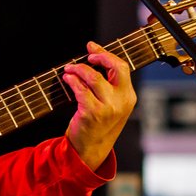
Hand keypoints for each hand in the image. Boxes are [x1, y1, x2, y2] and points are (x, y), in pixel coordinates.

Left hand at [61, 41, 135, 170]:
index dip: (106, 54)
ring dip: (79, 69)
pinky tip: (67, 79)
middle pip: (116, 67)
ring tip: (69, 69)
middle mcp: (122, 101)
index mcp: (128, 96)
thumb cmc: (98, 123)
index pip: (122, 67)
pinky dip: (72, 81)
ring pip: (94, 77)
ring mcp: (108, 108)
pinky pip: (81, 90)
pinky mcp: (93, 113)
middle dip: (100, 56)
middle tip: (87, 56)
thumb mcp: (110, 103)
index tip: (92, 47)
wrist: (91, 148)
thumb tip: (94, 55)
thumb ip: (107, 84)